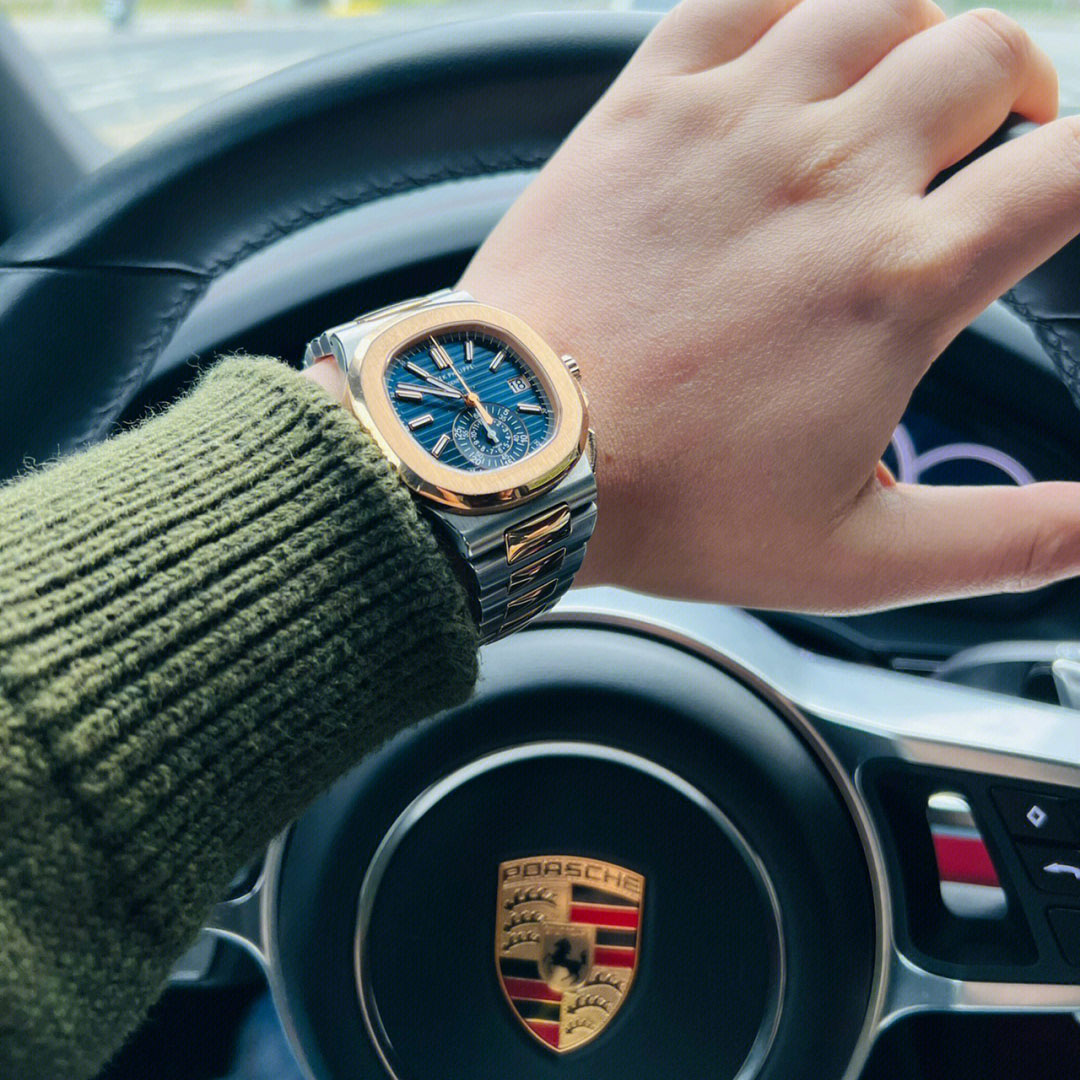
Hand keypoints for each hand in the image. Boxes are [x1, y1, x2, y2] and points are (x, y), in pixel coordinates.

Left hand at [461, 0, 1079, 611]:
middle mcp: (831, 175)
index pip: (1072, 171)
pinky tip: (794, 38)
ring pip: (877, 2)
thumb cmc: (672, 508)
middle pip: (987, 56)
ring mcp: (733, 123)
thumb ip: (1001, 539)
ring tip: (900, 90)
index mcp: (897, 282)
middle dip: (1014, 95)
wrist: (520, 455)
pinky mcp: (646, 106)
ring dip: (917, 34)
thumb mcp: (856, 558)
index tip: (1072, 187)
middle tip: (990, 146)